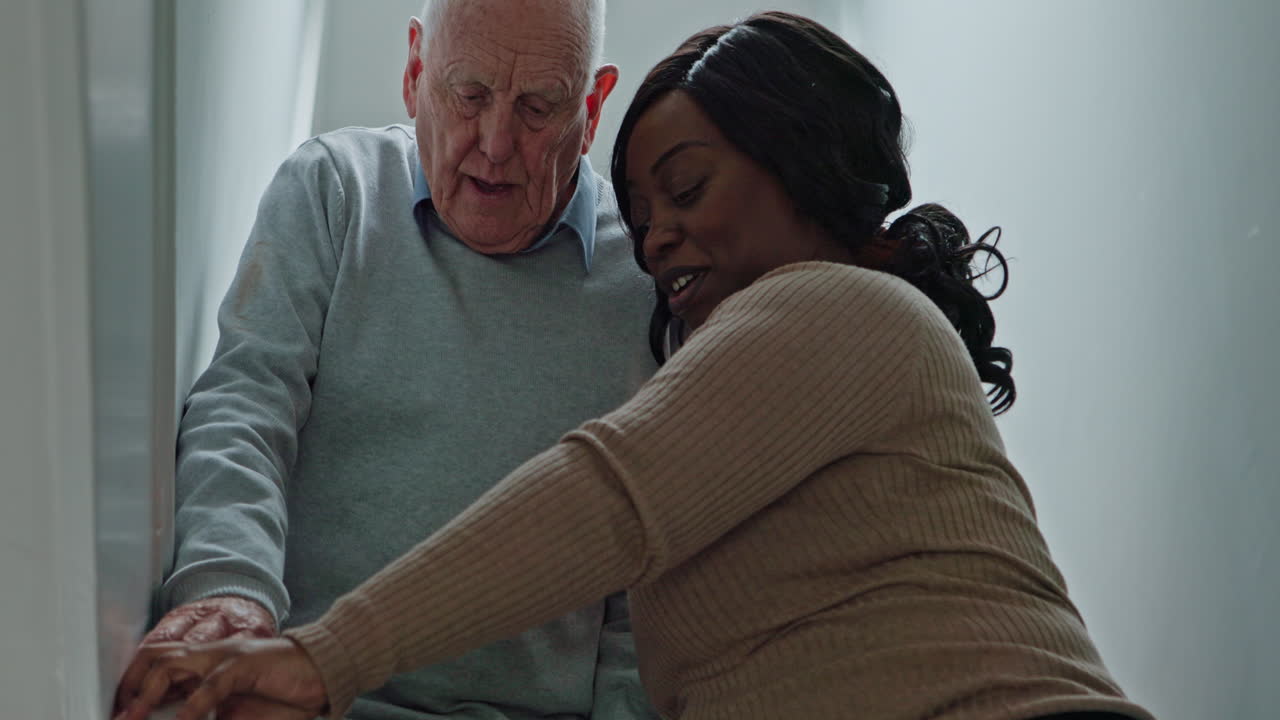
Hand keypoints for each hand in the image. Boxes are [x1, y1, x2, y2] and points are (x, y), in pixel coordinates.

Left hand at [114, 596, 277, 712]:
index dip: (133, 687)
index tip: (120, 713)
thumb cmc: (284, 693)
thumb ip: (208, 715)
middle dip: (130, 686)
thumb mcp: (236, 711)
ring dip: (147, 693)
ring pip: (172, 663)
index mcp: (207, 667)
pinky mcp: (245, 664)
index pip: (158, 666)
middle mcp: (210, 656)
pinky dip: (192, 706)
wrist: (324, 672)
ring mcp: (226, 657)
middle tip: (119, 715)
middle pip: (155, 657)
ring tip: (134, 716)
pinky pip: (210, 684)